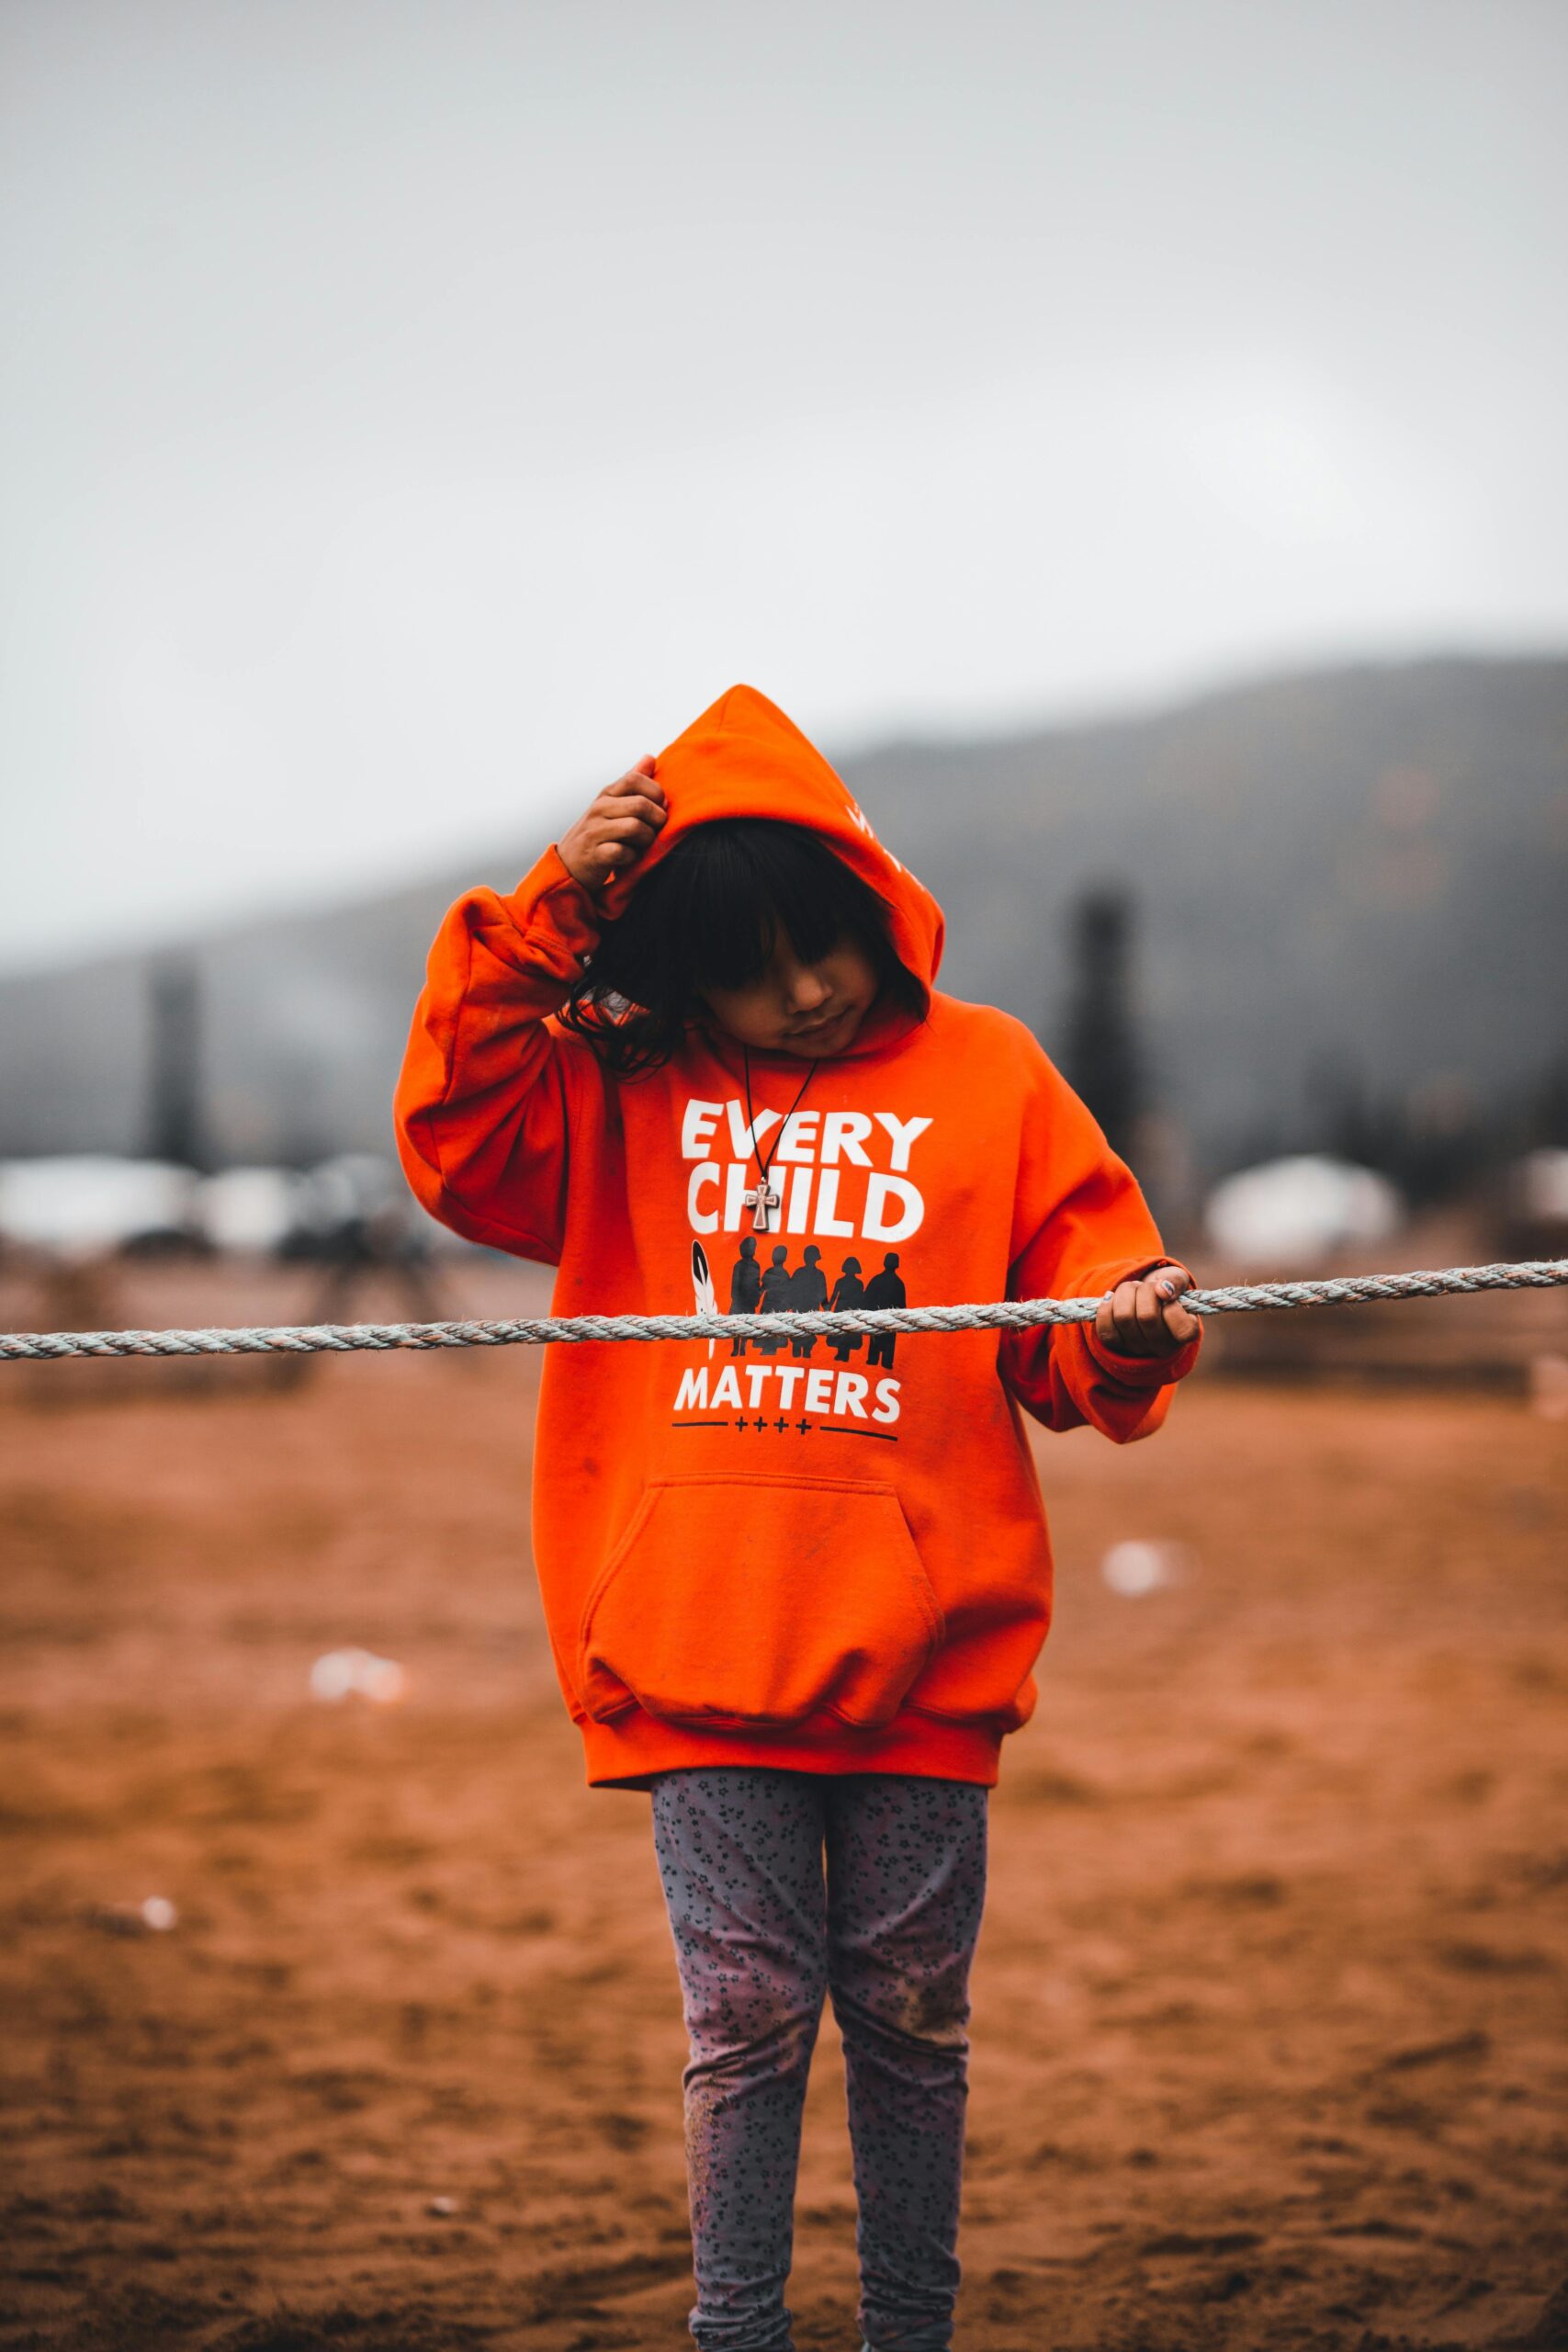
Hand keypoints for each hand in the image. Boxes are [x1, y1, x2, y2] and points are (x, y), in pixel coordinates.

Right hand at [556, 757, 666, 891]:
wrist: (570, 864)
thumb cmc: (599, 831)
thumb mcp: (612, 803)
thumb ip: (632, 782)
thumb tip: (650, 757)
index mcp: (607, 794)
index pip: (635, 779)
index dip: (655, 792)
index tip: (660, 806)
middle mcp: (599, 809)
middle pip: (640, 805)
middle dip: (657, 820)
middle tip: (655, 830)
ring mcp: (595, 831)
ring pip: (635, 828)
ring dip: (647, 840)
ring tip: (642, 844)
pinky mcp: (595, 855)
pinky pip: (624, 852)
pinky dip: (632, 858)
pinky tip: (629, 857)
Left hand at [1094, 1263, 1199, 1358]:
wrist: (1141, 1296)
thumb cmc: (1163, 1288)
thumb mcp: (1176, 1279)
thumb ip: (1176, 1281)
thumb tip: (1163, 1290)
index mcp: (1185, 1333)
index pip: (1184, 1330)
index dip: (1173, 1307)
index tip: (1167, 1295)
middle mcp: (1163, 1347)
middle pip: (1147, 1316)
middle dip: (1144, 1290)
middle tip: (1146, 1286)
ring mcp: (1138, 1348)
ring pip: (1124, 1317)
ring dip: (1125, 1293)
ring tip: (1131, 1289)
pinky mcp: (1116, 1345)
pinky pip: (1106, 1329)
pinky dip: (1106, 1307)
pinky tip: (1111, 1298)